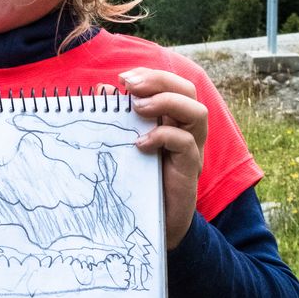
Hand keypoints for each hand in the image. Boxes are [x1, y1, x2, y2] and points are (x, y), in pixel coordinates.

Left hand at [119, 68, 207, 249]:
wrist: (154, 222)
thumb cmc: (139, 178)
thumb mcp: (125, 142)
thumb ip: (118, 116)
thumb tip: (100, 90)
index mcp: (173, 119)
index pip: (173, 85)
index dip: (151, 76)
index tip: (123, 79)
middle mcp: (187, 130)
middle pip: (189, 91)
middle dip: (159, 81)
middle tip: (129, 85)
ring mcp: (192, 149)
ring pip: (197, 112)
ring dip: (166, 102)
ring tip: (137, 108)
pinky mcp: (190, 169)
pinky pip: (186, 144)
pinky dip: (163, 136)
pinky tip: (140, 144)